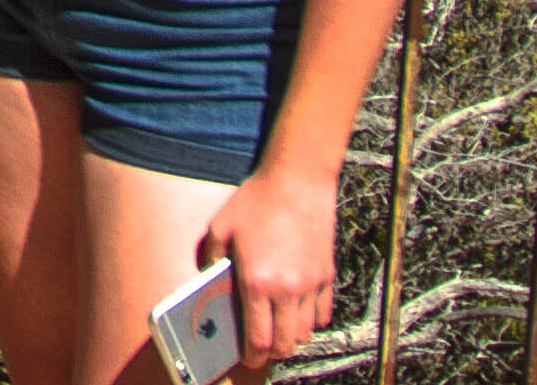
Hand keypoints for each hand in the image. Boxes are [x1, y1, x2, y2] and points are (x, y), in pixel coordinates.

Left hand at [196, 165, 342, 374]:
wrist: (297, 178)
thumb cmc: (256, 200)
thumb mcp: (221, 227)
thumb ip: (211, 259)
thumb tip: (209, 282)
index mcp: (257, 282)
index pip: (258, 338)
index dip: (252, 355)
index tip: (247, 359)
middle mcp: (287, 290)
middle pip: (286, 344)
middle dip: (272, 352)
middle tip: (262, 348)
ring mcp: (311, 284)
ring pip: (306, 332)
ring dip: (292, 337)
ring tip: (279, 330)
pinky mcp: (327, 274)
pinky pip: (323, 313)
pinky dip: (312, 320)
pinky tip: (300, 311)